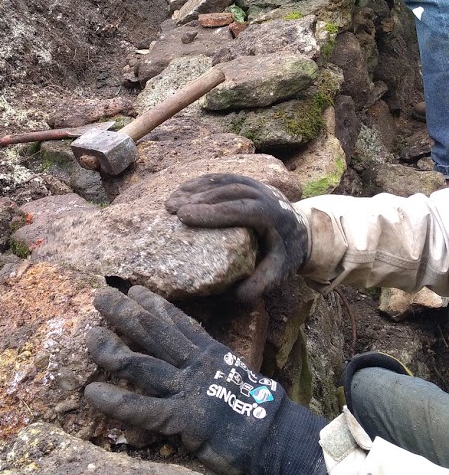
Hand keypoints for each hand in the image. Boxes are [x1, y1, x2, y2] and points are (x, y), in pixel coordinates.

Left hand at [85, 285, 327, 474]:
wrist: (277, 438)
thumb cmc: (261, 412)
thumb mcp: (237, 376)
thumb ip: (215, 368)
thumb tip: (202, 363)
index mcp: (210, 353)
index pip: (178, 322)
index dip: (154, 304)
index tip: (134, 289)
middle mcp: (196, 364)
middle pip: (153, 332)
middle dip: (124, 313)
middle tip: (100, 297)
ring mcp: (188, 389)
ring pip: (142, 364)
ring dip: (112, 349)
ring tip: (89, 338)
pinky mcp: (183, 419)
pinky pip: (142, 408)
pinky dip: (115, 400)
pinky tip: (92, 393)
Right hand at [165, 174, 308, 301]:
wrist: (304, 230)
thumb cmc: (286, 253)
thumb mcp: (279, 272)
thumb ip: (260, 284)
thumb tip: (236, 296)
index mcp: (271, 215)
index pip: (238, 209)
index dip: (210, 212)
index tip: (184, 217)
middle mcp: (264, 195)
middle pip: (227, 191)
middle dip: (198, 199)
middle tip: (172, 210)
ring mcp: (256, 185)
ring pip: (222, 181)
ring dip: (194, 189)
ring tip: (170, 203)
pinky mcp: (247, 182)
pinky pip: (222, 179)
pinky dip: (200, 184)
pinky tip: (182, 192)